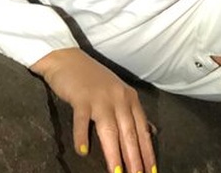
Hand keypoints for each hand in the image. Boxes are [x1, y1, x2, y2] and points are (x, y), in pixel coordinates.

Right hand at [30, 48, 155, 172]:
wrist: (68, 59)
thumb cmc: (94, 80)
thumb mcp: (118, 94)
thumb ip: (131, 112)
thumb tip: (149, 132)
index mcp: (130, 99)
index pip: (142, 129)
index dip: (147, 151)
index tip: (151, 170)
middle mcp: (119, 98)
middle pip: (129, 132)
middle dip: (134, 158)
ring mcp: (100, 98)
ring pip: (110, 130)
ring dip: (114, 153)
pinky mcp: (81, 98)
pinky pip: (82, 120)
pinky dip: (82, 136)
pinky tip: (83, 151)